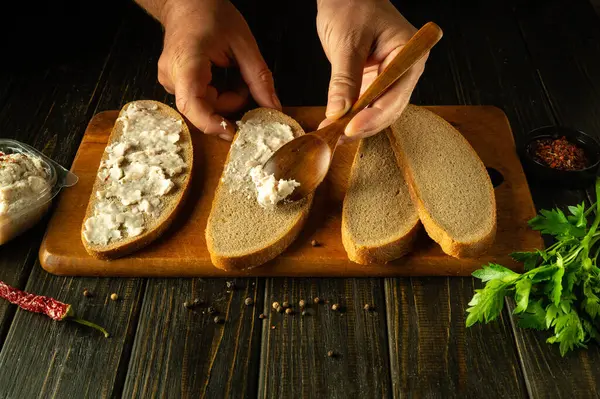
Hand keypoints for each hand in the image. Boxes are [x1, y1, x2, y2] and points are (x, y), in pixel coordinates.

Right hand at [156, 0, 280, 139]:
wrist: (187, 2)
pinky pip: (199, 101)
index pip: (192, 104)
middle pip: (202, 109)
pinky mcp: (175, 84)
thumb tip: (273, 107)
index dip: (212, 124)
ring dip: (226, 100)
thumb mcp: (243, 44)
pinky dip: (218, 96)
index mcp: (186, 63)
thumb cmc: (211, 15)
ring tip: (237, 79)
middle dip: (230, 105)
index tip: (234, 131)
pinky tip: (225, 80)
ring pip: (203, 107)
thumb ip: (259, 78)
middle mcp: (172, 76)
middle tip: (247, 88)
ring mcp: (170, 81)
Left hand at [316, 0, 426, 141]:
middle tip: (336, 137)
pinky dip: (351, 118)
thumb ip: (344, 79)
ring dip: (355, 126)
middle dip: (362, 126)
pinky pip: (366, 107)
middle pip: (389, 109)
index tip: (350, 128)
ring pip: (377, 113)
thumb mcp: (346, 42)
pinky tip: (334, 125)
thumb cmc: (351, 5)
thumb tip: (338, 113)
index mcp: (409, 55)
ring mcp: (390, 79)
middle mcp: (404, 70)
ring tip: (332, 134)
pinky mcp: (375, 83)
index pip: (395, 95)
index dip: (373, 116)